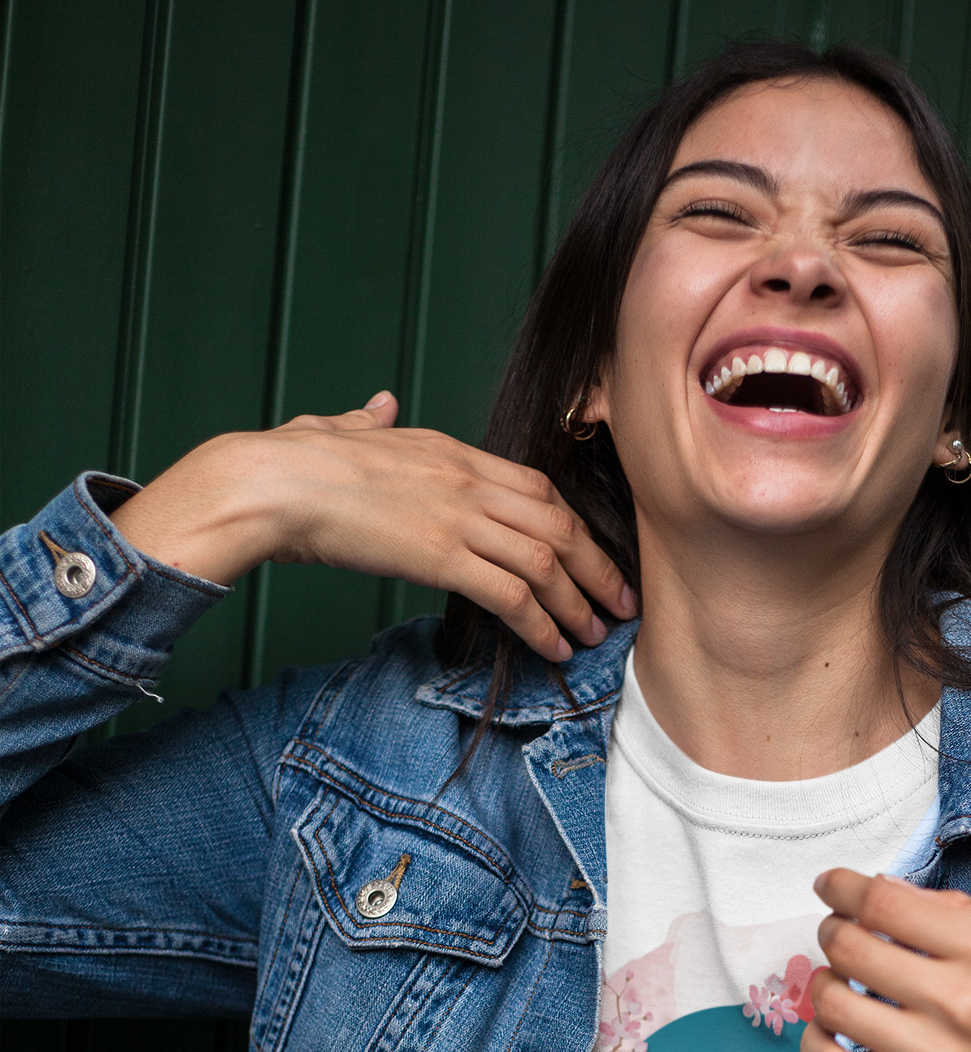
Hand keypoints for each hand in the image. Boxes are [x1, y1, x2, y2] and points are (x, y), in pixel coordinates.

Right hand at [109, 392, 634, 662]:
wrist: (269, 484)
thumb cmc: (293, 462)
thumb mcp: (341, 429)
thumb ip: (369, 420)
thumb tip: (379, 403)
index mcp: (451, 451)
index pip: (539, 487)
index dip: (575, 524)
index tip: (593, 555)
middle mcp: (467, 480)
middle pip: (559, 522)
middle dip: (598, 566)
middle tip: (620, 602)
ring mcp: (458, 517)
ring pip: (547, 560)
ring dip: (578, 603)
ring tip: (594, 634)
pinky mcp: (441, 557)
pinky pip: (512, 595)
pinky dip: (541, 625)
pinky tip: (554, 648)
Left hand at [802, 870, 970, 1051]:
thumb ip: (967, 920)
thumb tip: (894, 890)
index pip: (884, 901)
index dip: (842, 887)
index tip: (831, 885)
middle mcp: (961, 1000)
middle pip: (849, 946)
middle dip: (832, 932)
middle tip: (838, 936)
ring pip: (833, 1003)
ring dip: (823, 986)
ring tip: (837, 986)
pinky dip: (817, 1044)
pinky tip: (830, 1035)